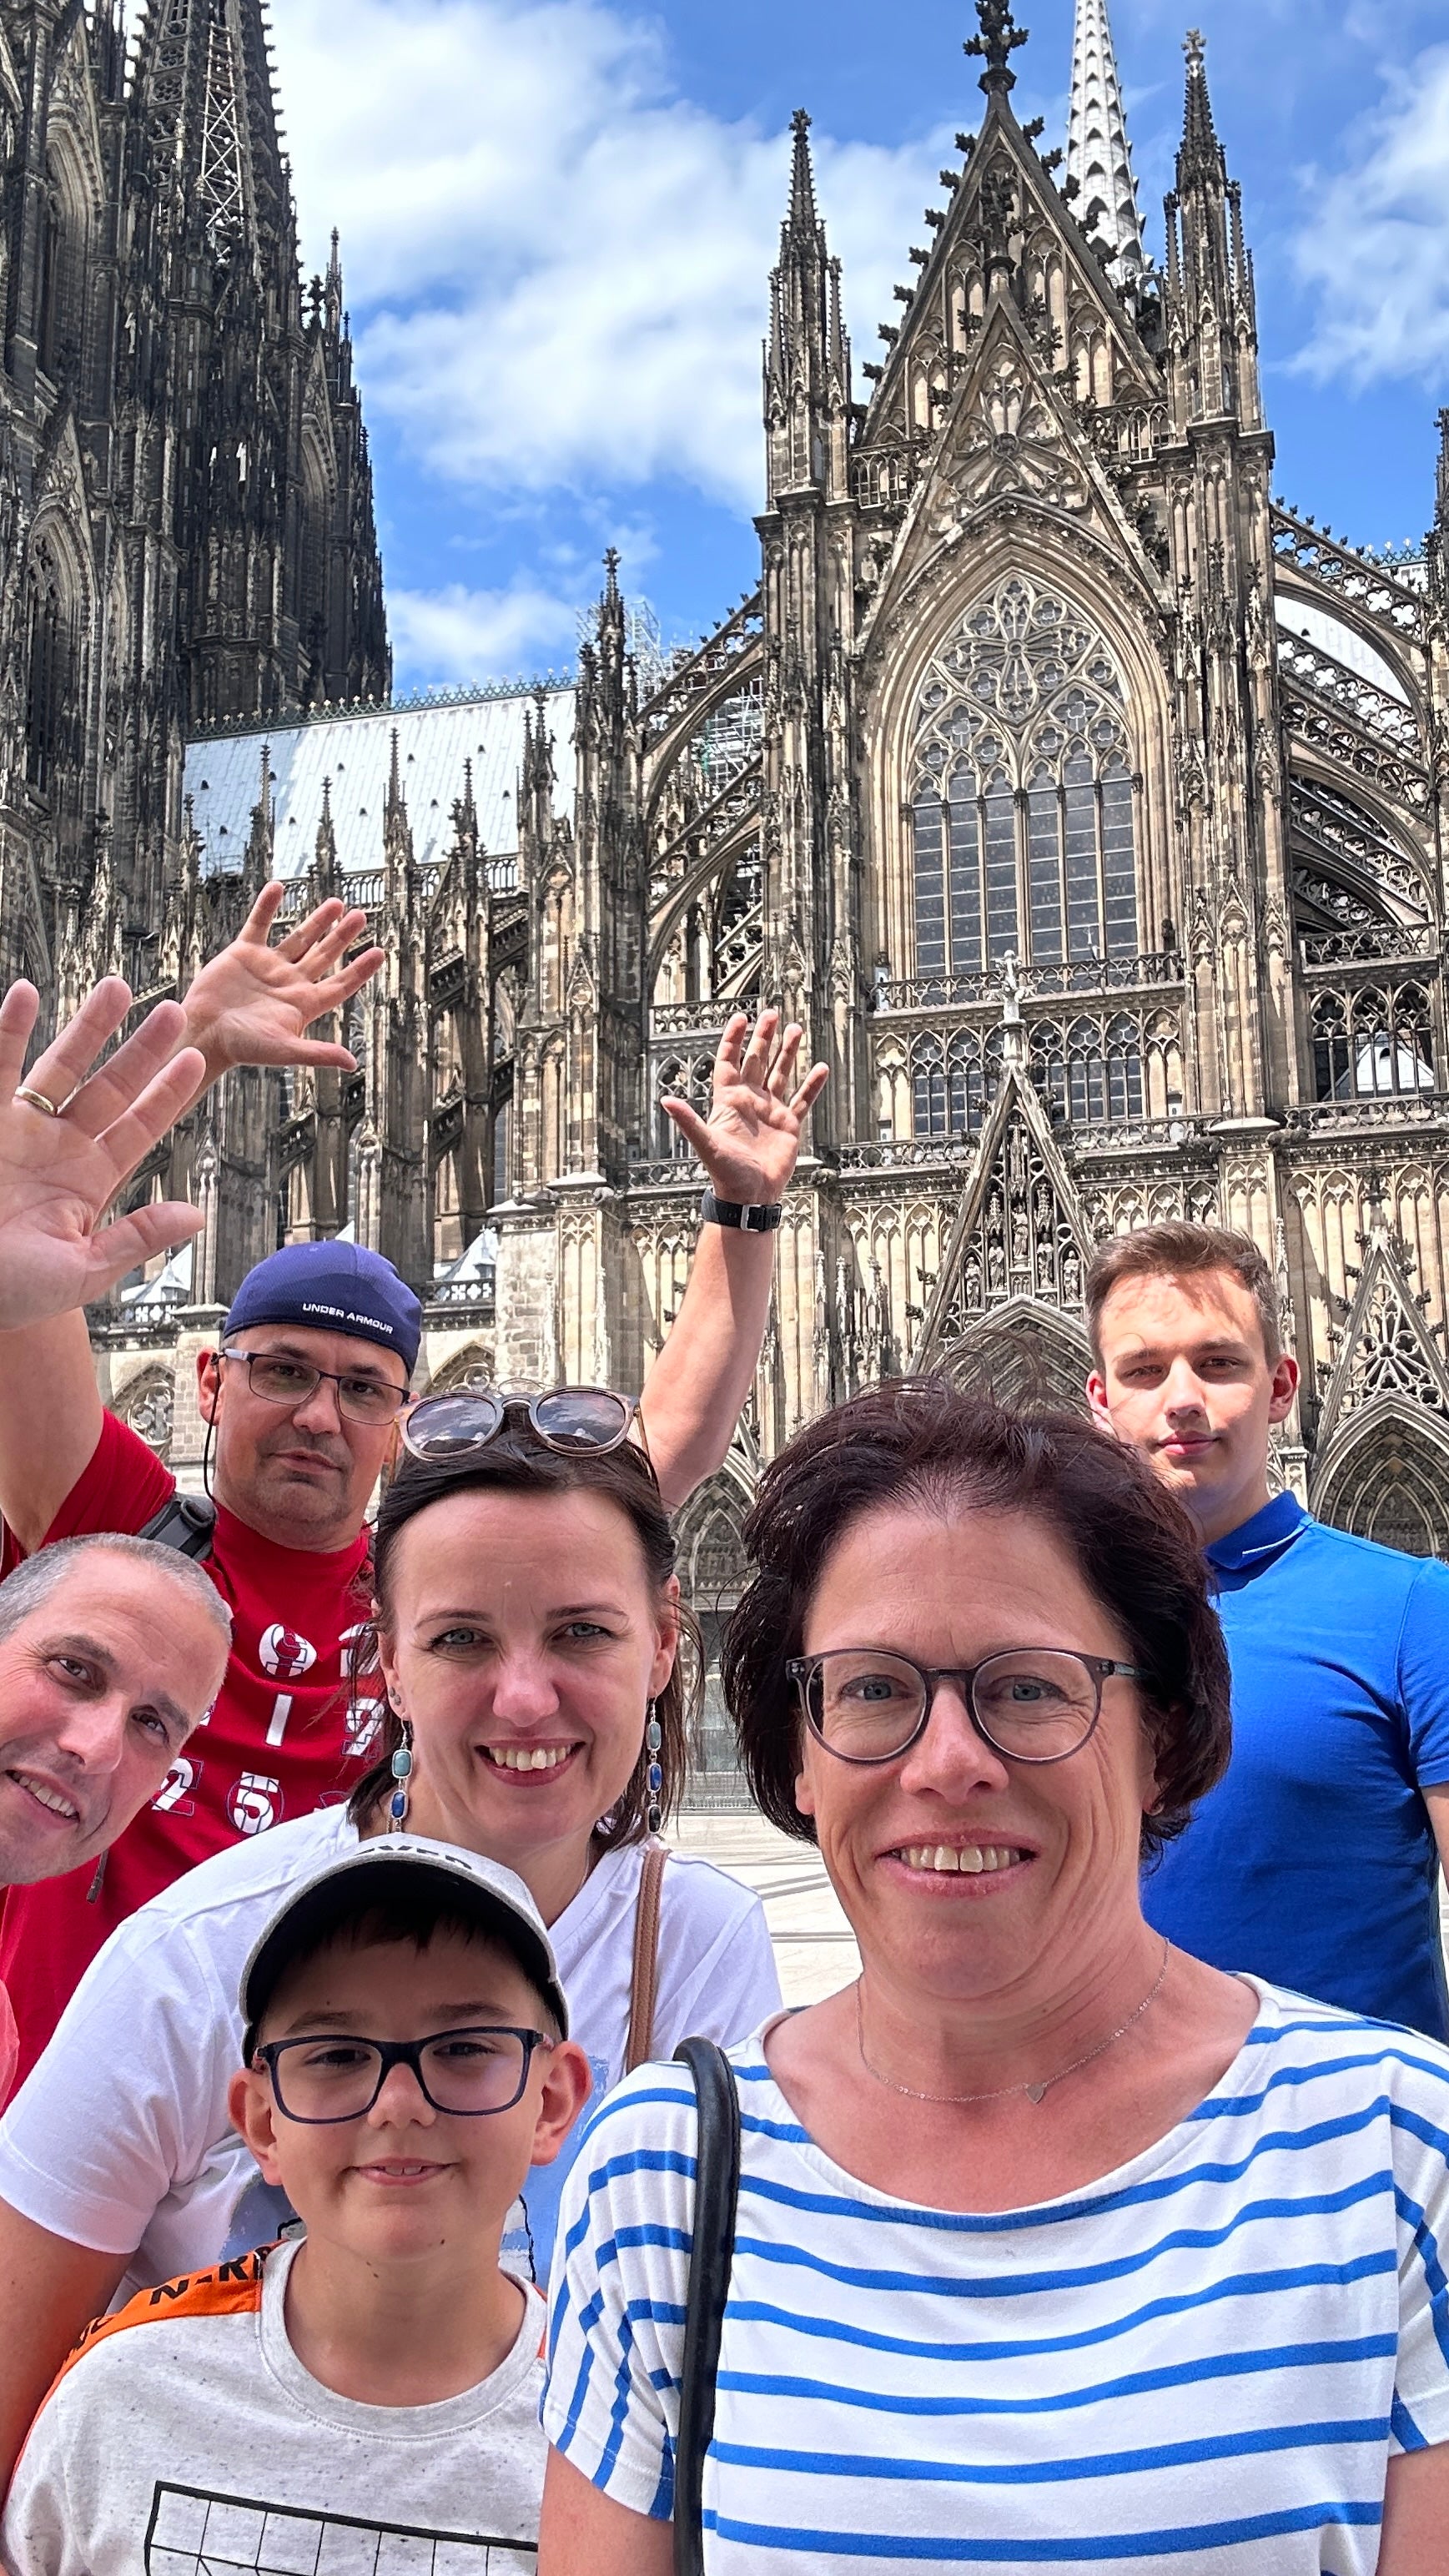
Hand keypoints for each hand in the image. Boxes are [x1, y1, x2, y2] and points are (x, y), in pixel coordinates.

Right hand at [0, 980, 207, 1327]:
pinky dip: (8, 1030)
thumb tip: (194, 1216)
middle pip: (111, 1086)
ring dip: (89, 1027)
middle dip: (142, 1049)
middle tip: (177, 1010)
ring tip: (118, 987)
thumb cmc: (12, 1291)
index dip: (168, 1095)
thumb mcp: (81, 1269)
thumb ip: (135, 1237)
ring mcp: (20, 1129)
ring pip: (61, 1066)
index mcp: (90, 1180)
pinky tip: (25, 993)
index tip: (198, 1060)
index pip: (140, 1127)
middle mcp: (59, 1146)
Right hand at [183, 881, 384, 1080]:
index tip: (379, 952)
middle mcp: (289, 983)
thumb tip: (352, 1064)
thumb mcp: (284, 1050)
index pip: (340, 984)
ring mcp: (268, 966)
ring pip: (298, 938)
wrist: (204, 1034)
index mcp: (303, 1004)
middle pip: (324, 956)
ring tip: (337, 903)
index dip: (360, 969)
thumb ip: (318, 1054)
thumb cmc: (243, 1048)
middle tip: (361, 916)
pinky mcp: (243, 953)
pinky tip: (278, 887)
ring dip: (317, 920)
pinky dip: (267, 906)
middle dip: (342, 936)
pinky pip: (259, 924)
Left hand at [660, 1010, 827, 1205]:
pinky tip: (819, 1068)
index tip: (740, 1017)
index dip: (734, 1040)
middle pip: (756, 1061)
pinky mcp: (788, 1125)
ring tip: (795, 1029)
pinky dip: (812, 1085)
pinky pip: (803, 1100)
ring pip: (780, 1074)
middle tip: (770, 1013)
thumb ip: (688, 1120)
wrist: (750, 1196)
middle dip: (763, 1037)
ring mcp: (770, 1111)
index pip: (730, 1062)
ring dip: (787, 1052)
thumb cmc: (725, 1173)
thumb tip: (664, 1100)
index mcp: (729, 1101)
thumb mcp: (706, 1143)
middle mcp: (750, 1101)